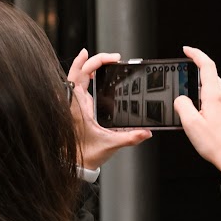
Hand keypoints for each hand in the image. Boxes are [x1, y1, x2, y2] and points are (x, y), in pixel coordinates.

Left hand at [69, 49, 150, 172]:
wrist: (75, 164)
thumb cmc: (85, 154)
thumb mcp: (110, 144)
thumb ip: (130, 137)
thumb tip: (146, 131)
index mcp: (78, 106)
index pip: (79, 75)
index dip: (88, 61)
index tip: (103, 56)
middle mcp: (73, 102)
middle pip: (78, 71)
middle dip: (95, 60)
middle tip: (113, 58)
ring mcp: (74, 105)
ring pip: (76, 77)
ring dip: (88, 67)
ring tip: (104, 62)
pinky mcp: (77, 109)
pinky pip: (77, 86)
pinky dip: (85, 77)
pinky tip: (94, 76)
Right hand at [175, 45, 220, 177]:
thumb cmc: (217, 145)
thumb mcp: (190, 125)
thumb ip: (182, 106)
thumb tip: (181, 99)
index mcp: (216, 95)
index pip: (207, 65)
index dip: (196, 54)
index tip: (187, 50)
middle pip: (211, 79)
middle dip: (196, 82)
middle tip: (186, 96)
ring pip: (217, 92)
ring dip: (204, 97)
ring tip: (197, 116)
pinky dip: (213, 106)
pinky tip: (209, 122)